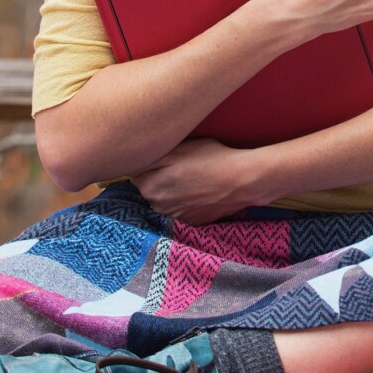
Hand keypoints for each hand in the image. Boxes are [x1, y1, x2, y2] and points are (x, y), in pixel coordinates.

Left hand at [131, 139, 264, 225]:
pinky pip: (179, 210)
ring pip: (163, 200)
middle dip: (157, 178)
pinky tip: (199, 191)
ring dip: (170, 192)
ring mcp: (175, 217)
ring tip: (191, 179)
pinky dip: (184, 202)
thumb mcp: (177, 149)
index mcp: (149, 187)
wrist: (242, 181)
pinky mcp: (191, 223)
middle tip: (179, 166)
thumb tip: (130, 163)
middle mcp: (157, 207)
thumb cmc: (211, 158)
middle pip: (148, 188)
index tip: (161, 157)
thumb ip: (149, 158)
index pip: (135, 174)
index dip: (148, 163)